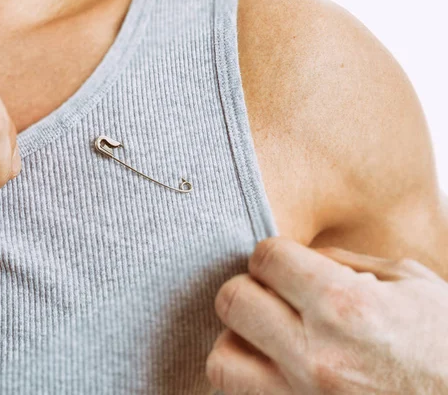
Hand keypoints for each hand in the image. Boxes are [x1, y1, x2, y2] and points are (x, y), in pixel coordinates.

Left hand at [207, 237, 447, 393]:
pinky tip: (276, 371)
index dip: (273, 255)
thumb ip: (349, 263)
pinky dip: (250, 380)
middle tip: (270, 296)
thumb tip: (303, 256)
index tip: (284, 265)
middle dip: (248, 289)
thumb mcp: (415, 287)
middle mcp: (316, 355)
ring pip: (222, 360)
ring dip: (238, 341)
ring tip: (265, 339)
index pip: (266, 258)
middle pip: (232, 300)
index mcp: (347, 307)